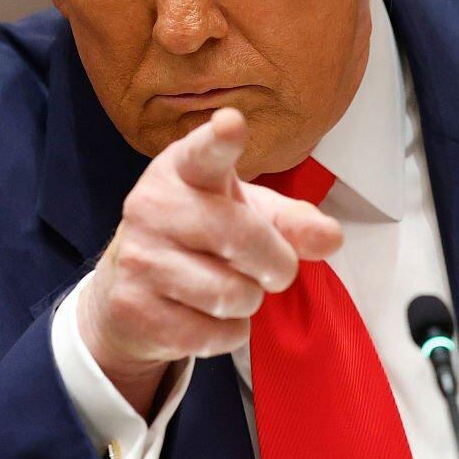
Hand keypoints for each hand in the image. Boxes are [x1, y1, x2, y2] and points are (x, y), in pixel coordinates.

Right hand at [78, 107, 341, 413]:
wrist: (127, 289)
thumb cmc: (200, 238)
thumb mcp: (247, 215)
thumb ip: (293, 222)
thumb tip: (331, 238)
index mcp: (183, 170)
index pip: (204, 153)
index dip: (220, 140)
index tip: (232, 124)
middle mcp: (153, 207)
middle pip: (244, 238)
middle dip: (276, 264)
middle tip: (274, 269)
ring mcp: (139, 259)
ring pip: (231, 294)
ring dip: (248, 301)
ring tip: (230, 287)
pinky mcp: (134, 309)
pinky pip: (213, 334)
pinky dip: (228, 333)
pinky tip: (205, 315)